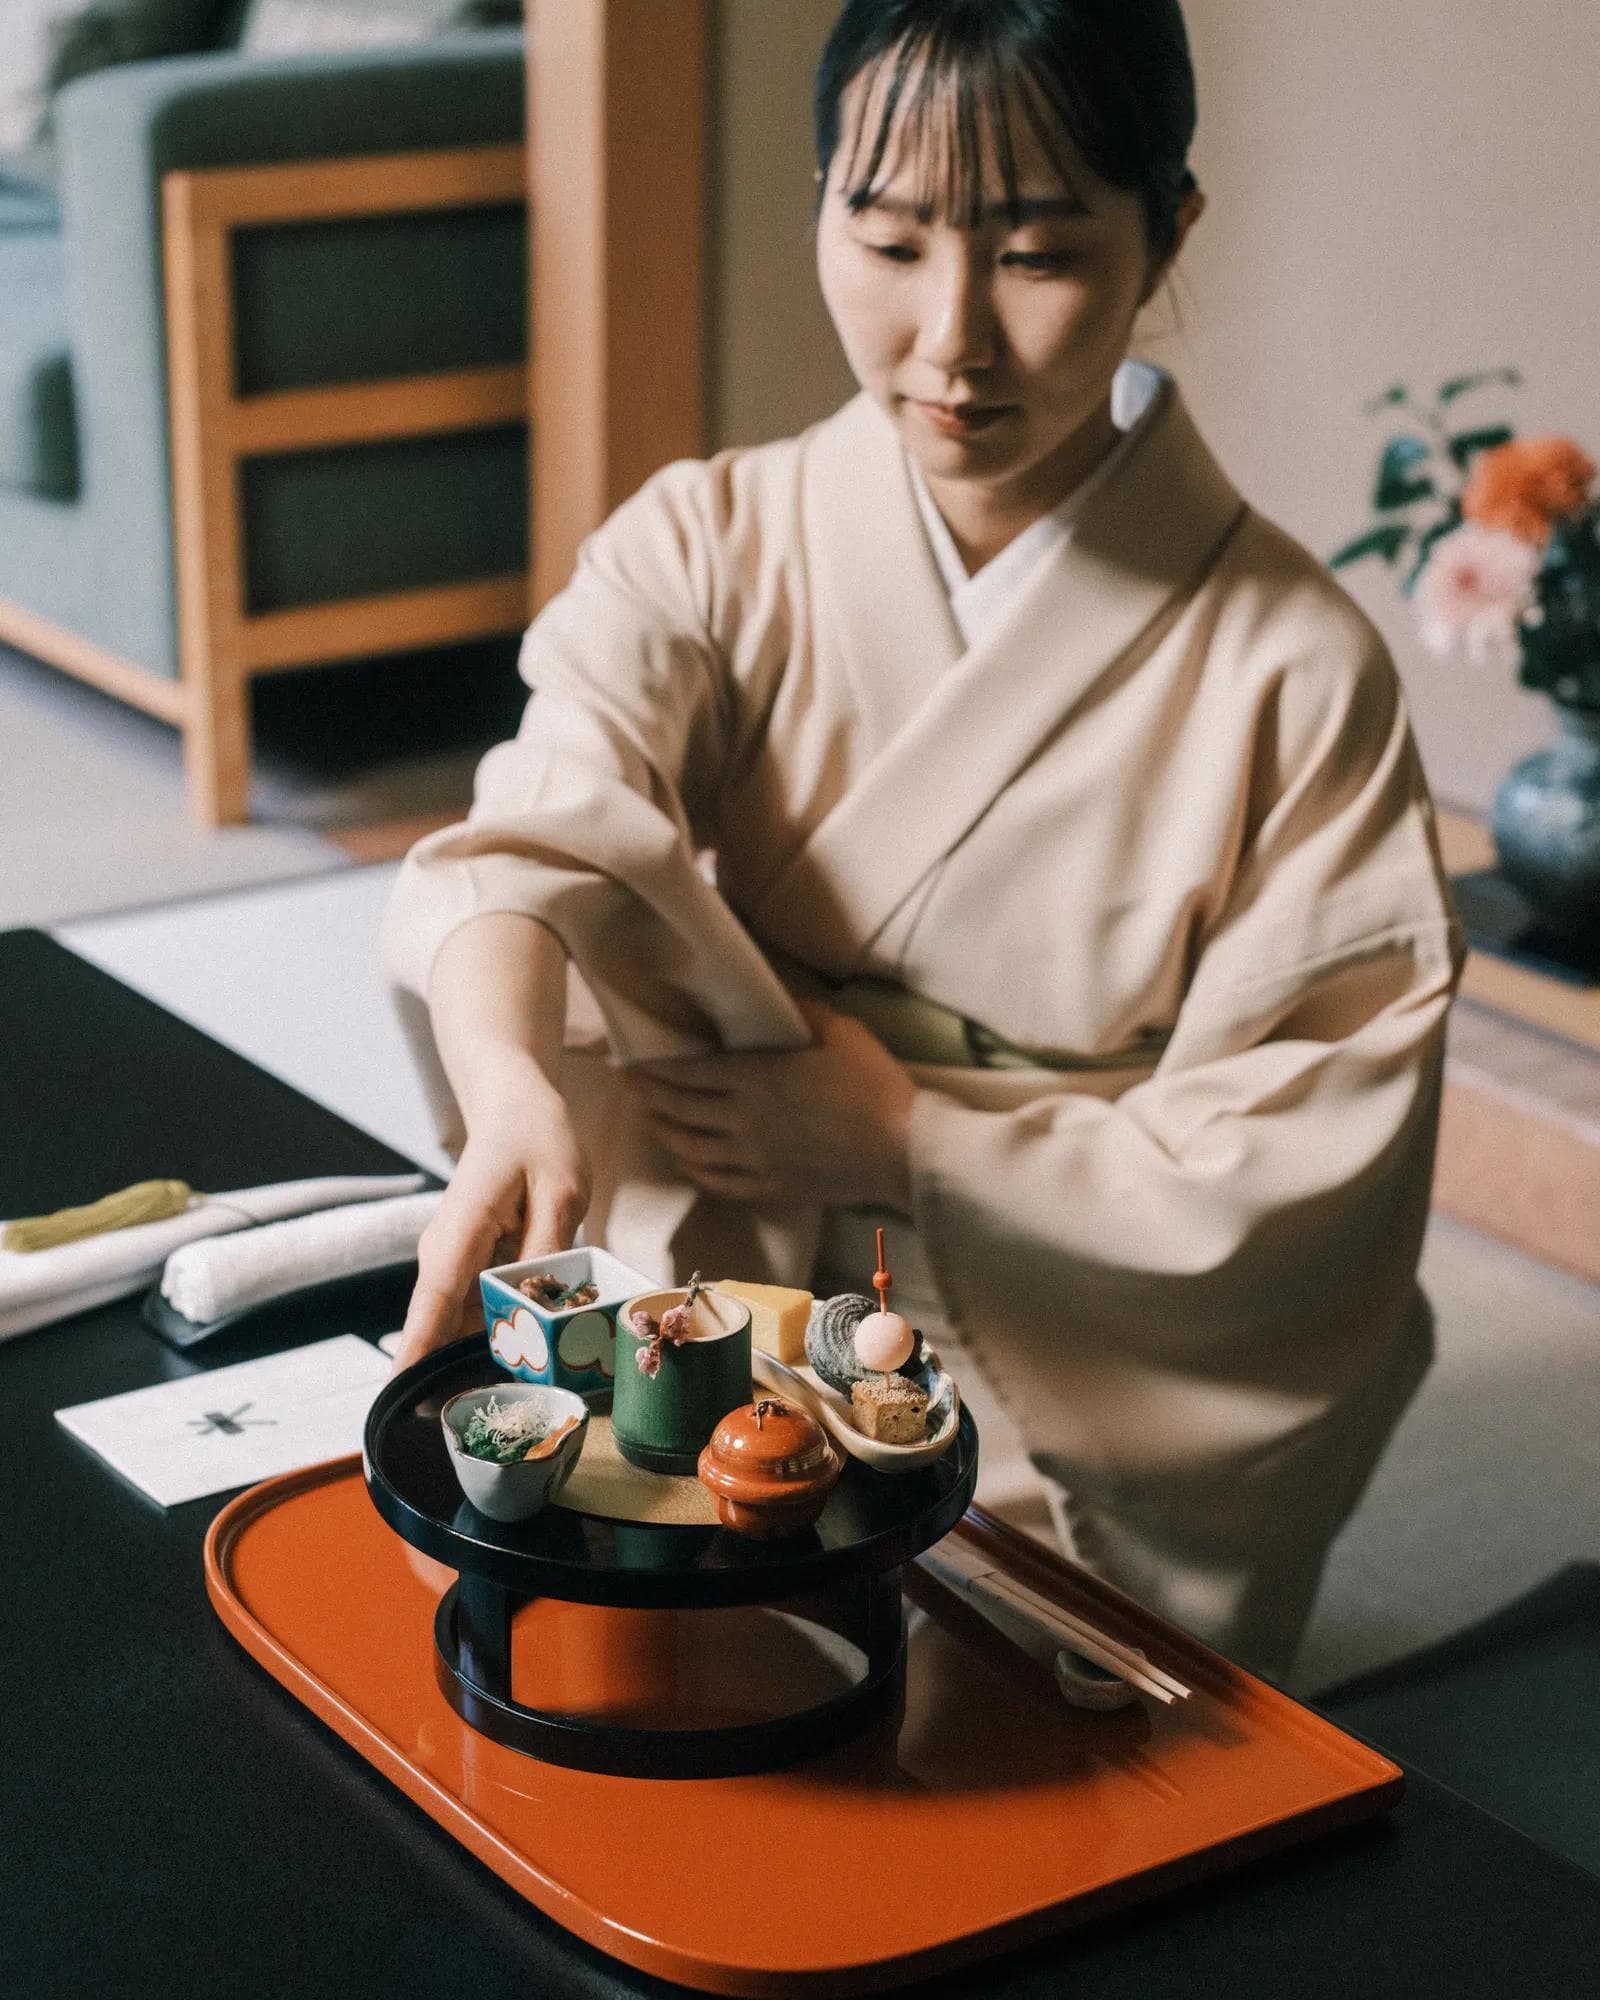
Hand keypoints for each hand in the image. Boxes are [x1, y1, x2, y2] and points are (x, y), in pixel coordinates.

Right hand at [392, 1075, 589, 1373]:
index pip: (434, 1300)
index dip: (419, 1350)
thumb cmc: (538, 1142)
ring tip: (519, 1392)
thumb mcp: (562, 1191)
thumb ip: (549, 1248)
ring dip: (484, 1354)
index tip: (402, 1395)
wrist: (516, 1110)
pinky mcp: (468, 1266)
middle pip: (441, 1325)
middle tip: (485, 1416)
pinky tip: (527, 1356)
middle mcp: (445, 1252)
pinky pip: (477, 1310)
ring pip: (460, 1324)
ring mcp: (453, 1261)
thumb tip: (537, 1304)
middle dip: (455, 1372)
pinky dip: (498, 1332)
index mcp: (462, 1230)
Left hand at [626, 999, 915, 1210]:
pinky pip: (717, 1183)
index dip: (654, 1069)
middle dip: (648, 1097)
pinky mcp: (769, 1188)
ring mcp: (753, 1160)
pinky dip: (695, 1171)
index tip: (633, 1062)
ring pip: (690, 1150)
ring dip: (664, 1133)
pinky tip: (689, 1162)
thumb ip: (800, 1011)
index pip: (687, 1073)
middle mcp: (742, 1121)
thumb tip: (773, 994)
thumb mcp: (840, 1031)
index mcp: (755, 1078)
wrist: (903, 1151)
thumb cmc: (875, 1085)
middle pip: (679, 1110)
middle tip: (630, 1087)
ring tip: (651, 1121)